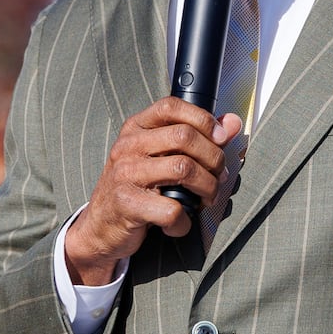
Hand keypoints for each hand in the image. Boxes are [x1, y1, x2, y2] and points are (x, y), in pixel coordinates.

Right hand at [65, 97, 242, 284]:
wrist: (101, 226)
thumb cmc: (136, 188)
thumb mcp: (161, 157)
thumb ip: (198, 137)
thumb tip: (232, 123)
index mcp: (136, 128)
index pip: (171, 107)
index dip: (203, 119)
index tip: (220, 138)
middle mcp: (128, 146)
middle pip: (184, 137)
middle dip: (214, 159)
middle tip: (218, 177)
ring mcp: (125, 174)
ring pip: (184, 169)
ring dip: (207, 188)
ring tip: (205, 199)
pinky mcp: (127, 204)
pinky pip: (172, 209)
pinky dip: (185, 221)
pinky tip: (180, 222)